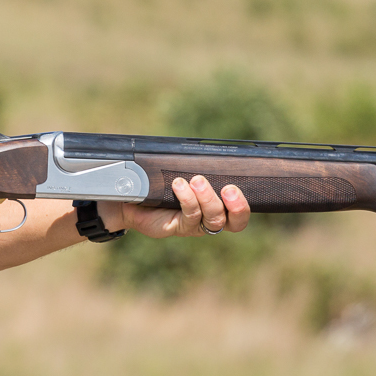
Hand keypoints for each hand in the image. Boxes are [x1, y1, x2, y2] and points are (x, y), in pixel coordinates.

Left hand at [100, 176, 250, 237]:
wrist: (133, 198)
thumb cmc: (163, 183)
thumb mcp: (184, 173)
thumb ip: (199, 166)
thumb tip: (211, 148)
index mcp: (218, 208)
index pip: (239, 215)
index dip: (243, 206)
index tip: (236, 187)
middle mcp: (209, 220)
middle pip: (233, 222)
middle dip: (235, 205)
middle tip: (228, 188)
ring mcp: (194, 226)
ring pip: (212, 218)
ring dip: (207, 197)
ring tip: (196, 180)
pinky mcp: (178, 227)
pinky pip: (189, 215)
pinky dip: (187, 198)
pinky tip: (179, 185)